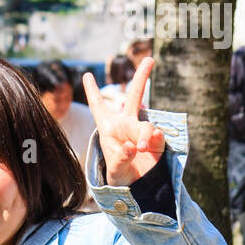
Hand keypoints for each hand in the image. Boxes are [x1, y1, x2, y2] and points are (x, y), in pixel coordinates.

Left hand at [82, 56, 165, 186]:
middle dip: (142, 77)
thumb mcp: (115, 168)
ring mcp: (142, 131)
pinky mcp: (156, 141)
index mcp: (108, 127)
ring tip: (141, 148)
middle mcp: (126, 124)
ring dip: (145, 136)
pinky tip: (148, 147)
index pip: (99, 106)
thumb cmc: (118, 173)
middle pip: (134, 96)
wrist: (135, 185)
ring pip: (147, 125)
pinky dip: (155, 140)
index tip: (86, 75)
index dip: (93, 91)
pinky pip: (158, 136)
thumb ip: (121, 157)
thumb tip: (132, 147)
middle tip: (150, 59)